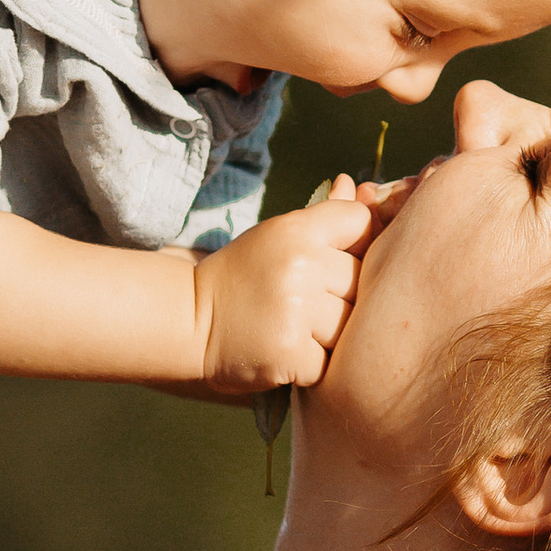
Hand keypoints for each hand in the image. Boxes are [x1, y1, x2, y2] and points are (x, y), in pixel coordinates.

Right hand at [190, 178, 371, 393]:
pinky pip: (330, 364)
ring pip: (349, 326)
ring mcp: (295, 312)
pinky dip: (313, 365)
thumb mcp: (277, 236)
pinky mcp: (290, 354)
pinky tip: (287, 354)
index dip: (356, 242)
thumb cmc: (241, 276)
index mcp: (297, 230)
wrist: (188, 322)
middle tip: (304, 303)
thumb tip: (356, 185)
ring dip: (329, 335)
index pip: (361, 222)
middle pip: (362, 280)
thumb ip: (324, 216)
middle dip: (341, 296)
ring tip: (296, 330)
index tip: (332, 259)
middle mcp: (299, 266)